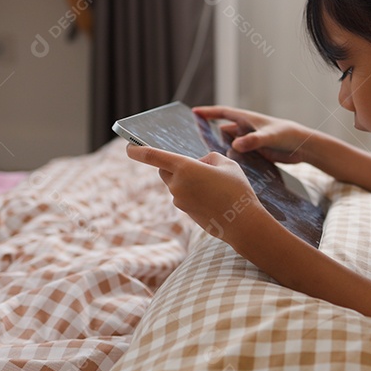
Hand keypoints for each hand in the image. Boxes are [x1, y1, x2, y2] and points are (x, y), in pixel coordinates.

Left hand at [126, 143, 269, 241]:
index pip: (152, 156)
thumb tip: (199, 164)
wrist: (243, 223)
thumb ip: (208, 158)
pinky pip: (184, 196)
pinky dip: (194, 193)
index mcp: (184, 168)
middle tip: (196, 166)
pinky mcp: (186, 212)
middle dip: (174, 165)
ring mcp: (179, 200)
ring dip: (188, 180)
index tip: (128, 147)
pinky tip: (214, 197)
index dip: (137, 150)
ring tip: (215, 185)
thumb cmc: (237, 190)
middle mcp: (177, 185)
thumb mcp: (227, 164)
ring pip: (176, 184)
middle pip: (164, 169)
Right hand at [193, 105, 318, 163]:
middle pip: (223, 132)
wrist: (303, 147)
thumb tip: (234, 145)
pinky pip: (239, 156)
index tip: (194, 112)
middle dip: (212, 138)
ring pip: (230, 146)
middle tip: (200, 148)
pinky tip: (228, 169)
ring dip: (224, 152)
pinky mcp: (254, 153)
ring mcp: (249, 141)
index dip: (208, 112)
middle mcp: (246, 129)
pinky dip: (233, 161)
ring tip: (214, 162)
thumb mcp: (269, 137)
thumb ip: (253, 141)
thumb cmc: (288, 135)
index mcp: (247, 119)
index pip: (223, 113)